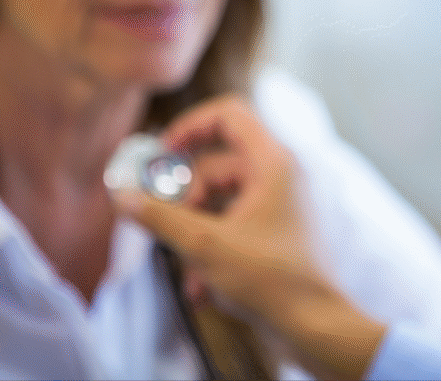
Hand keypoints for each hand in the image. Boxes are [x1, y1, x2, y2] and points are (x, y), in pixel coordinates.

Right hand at [112, 95, 386, 378]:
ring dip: (196, 236)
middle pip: (217, 165)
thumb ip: (160, 216)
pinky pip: (236, 225)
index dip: (191, 126)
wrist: (316, 327)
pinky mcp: (278, 231)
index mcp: (273, 162)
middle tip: (165, 226)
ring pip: (222, 201)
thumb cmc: (272, 280)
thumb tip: (123, 196)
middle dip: (186, 201)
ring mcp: (282, 203)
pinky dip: (215, 250)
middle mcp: (281, 174)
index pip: (229, 114)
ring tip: (190, 273)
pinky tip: (203, 289)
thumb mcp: (203, 245)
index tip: (162, 153)